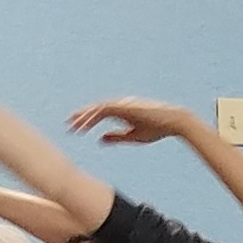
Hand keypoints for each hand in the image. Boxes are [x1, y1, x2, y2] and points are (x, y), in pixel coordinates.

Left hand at [66, 96, 193, 144]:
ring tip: (73, 127)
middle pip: (95, 109)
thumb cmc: (157, 129)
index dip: (87, 120)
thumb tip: (99, 139)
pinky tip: (85, 125)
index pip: (99, 113)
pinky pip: (104, 110)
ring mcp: (122, 104)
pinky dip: (93, 117)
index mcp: (122, 110)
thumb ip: (116, 137)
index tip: (76, 128)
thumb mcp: (133, 136)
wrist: (174, 121)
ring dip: (84, 118)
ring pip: (97, 108)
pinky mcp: (125, 106)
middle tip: (68, 125)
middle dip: (80, 117)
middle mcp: (120, 104)